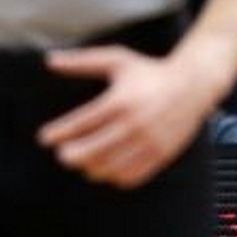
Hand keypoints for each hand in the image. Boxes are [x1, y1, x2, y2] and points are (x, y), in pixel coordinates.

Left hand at [39, 46, 219, 187]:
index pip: (83, 122)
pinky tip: (105, 170)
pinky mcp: (161, 155)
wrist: (193, 85)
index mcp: (120, 101)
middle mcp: (135, 124)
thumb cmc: (149, 71)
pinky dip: (116, 177)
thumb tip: (49, 61)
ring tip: (81, 163)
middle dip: (73, 156)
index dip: (61, 132)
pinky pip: (134, 175)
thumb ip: (82, 62)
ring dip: (92, 169)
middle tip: (61, 156)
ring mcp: (150, 142)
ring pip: (113, 167)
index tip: (43, 138)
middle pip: (96, 149)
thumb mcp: (116, 60)